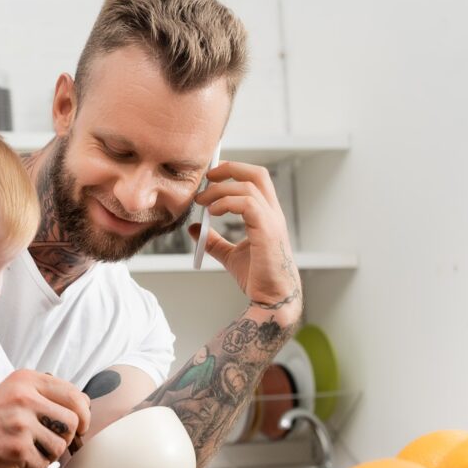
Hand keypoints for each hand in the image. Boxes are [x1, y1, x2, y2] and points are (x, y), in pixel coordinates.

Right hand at [0, 370, 89, 467]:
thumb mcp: (15, 390)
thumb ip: (47, 394)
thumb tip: (86, 406)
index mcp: (27, 380)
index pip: (74, 395)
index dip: (83, 414)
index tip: (78, 425)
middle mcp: (25, 399)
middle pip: (72, 423)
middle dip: (67, 437)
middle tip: (52, 441)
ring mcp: (20, 425)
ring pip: (59, 446)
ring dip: (48, 453)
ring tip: (29, 449)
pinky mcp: (16, 450)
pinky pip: (42, 464)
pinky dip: (32, 465)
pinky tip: (15, 458)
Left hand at [192, 161, 301, 318]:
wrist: (271, 299)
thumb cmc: (257, 278)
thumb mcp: (230, 255)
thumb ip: (213, 241)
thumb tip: (194, 228)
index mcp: (267, 215)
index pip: (255, 179)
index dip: (233, 171)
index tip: (210, 175)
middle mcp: (273, 213)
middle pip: (257, 173)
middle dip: (230, 169)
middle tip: (206, 177)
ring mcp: (272, 221)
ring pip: (248, 186)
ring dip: (220, 189)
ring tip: (202, 201)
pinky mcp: (268, 231)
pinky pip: (247, 204)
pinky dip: (227, 203)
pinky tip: (212, 212)